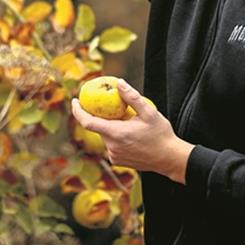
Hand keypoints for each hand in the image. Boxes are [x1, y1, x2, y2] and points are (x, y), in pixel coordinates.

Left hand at [70, 79, 193, 184]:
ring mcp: (114, 156)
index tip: (74, 100)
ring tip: (128, 122)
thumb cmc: (161, 135)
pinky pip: (111, 145)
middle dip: (102, 116)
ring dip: (111, 127)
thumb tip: (119, 83)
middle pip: (98, 128)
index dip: (77, 111)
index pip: (87, 122)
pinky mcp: (118, 161)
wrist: (170, 159)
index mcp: (116, 134)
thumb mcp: (149, 112)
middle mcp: (111, 147)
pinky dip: (116, 137)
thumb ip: (132, 97)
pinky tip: (131, 134)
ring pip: (106, 136)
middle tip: (112, 107)